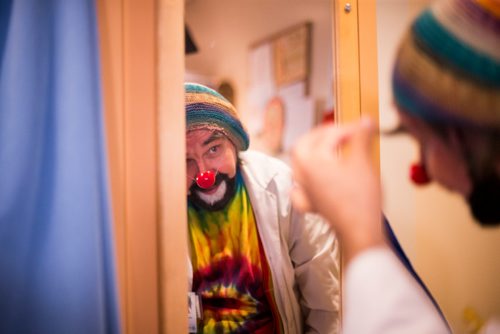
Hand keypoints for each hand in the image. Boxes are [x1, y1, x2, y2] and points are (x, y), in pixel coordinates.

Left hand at [291, 117, 384, 261]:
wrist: (360, 231)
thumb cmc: (360, 199)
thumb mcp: (363, 162)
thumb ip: (361, 137)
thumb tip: (365, 120)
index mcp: (311, 161)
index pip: (327, 136)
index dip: (345, 128)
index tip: (361, 127)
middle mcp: (302, 175)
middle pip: (302, 146)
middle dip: (319, 136)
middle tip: (337, 132)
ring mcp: (304, 191)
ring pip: (298, 166)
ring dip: (311, 154)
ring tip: (328, 150)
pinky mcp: (311, 205)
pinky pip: (299, 189)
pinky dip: (304, 182)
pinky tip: (312, 182)